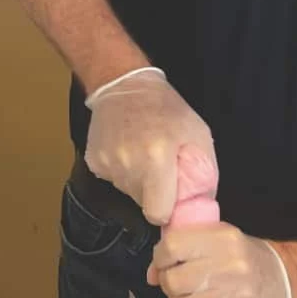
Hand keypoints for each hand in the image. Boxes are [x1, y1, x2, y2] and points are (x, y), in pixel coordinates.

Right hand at [84, 67, 216, 223]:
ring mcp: (107, 163)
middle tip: (160, 167)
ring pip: (128, 192)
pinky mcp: (93, 160)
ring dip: (138, 180)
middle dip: (154, 192)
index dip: (167, 209)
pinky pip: (113, 179)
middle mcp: (128, 164)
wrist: (125, 83)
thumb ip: (203, 173)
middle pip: (142, 203)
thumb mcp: (198, 134)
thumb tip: (200, 207)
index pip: (157, 213)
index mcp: (157, 158)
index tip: (171, 196)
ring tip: (143, 152)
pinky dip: (121, 170)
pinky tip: (126, 148)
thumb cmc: (167, 108)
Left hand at [148, 222, 292, 297]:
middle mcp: (227, 267)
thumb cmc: (246, 257)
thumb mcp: (220, 237)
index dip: (160, 257)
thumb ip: (185, 246)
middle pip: (173, 280)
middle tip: (177, 282)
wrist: (284, 282)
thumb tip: (152, 272)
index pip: (172, 246)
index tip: (164, 262)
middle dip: (168, 283)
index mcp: (222, 239)